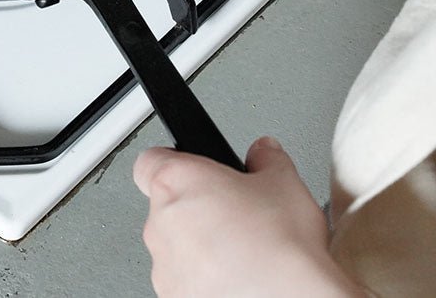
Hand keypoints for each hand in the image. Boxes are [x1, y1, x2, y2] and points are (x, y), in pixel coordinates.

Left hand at [133, 137, 363, 297]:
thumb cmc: (281, 246)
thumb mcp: (285, 182)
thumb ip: (266, 158)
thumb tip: (262, 152)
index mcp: (176, 183)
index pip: (150, 161)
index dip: (173, 161)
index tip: (193, 168)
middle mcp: (160, 223)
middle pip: (166, 205)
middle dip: (196, 207)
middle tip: (231, 213)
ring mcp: (164, 266)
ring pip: (174, 246)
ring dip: (197, 245)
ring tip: (239, 248)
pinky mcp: (173, 297)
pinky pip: (183, 279)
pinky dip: (203, 276)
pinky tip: (234, 274)